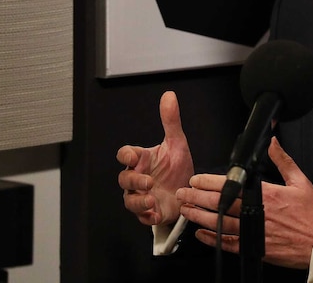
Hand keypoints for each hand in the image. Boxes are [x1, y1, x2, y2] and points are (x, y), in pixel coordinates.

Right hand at [117, 91, 194, 226]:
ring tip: (151, 199)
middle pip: (124, 179)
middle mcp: (138, 178)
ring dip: (138, 201)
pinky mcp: (150, 212)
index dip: (126, 155)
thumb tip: (169, 95)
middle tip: (149, 182)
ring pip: (129, 200)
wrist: (188, 191)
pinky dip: (147, 216)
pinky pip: (142, 217)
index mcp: (142, 160)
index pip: (125, 155)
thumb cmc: (177, 167)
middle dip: (133, 181)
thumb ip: (171, 121)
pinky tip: (156, 212)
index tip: (133, 156)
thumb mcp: (177, 143)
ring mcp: (142, 196)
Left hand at [177, 136, 312, 269]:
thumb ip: (283, 161)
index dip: (209, 182)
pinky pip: (229, 244)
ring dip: (200, 217)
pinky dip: (213, 239)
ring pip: (220, 224)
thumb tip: (273, 143)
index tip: (196, 179)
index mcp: (266, 194)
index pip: (231, 186)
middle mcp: (256, 213)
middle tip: (182, 194)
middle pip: (220, 204)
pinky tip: (202, 234)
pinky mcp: (255, 248)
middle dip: (198, 198)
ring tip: (186, 211)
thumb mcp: (301, 181)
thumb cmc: (312, 214)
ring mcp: (254, 232)